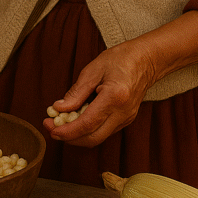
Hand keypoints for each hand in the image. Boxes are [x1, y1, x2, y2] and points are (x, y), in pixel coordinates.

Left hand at [42, 41, 158, 147]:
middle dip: (69, 138)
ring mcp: (127, 118)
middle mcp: (123, 112)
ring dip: (77, 135)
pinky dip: (88, 129)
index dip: (66, 131)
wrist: (147, 59)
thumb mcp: (94, 69)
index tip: (50, 128)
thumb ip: (76, 92)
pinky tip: (77, 118)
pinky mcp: (126, 120)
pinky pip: (104, 131)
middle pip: (92, 139)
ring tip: (61, 122)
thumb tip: (59, 108)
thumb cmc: (121, 59)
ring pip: (97, 138)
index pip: (87, 124)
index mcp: (115, 96)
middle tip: (51, 128)